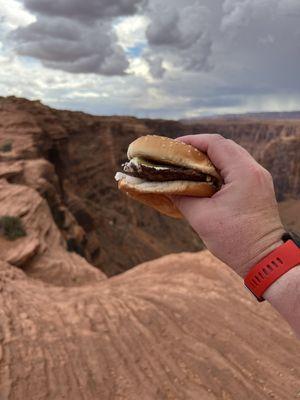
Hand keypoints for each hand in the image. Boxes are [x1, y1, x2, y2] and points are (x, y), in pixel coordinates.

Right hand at [171, 134, 284, 276]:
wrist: (265, 260)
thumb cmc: (235, 241)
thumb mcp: (201, 218)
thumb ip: (182, 197)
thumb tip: (166, 186)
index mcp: (243, 172)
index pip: (215, 143)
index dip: (191, 141)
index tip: (173, 147)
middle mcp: (255, 170)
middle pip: (224, 146)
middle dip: (199, 149)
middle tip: (178, 156)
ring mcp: (259, 179)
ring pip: (231, 157)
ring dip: (210, 159)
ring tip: (188, 167)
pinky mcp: (258, 188)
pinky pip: (237, 169)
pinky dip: (220, 170)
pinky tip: (204, 179)